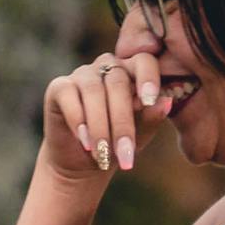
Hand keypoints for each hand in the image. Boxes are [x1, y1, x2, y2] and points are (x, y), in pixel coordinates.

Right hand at [39, 52, 171, 186]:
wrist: (81, 162)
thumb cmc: (116, 144)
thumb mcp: (139, 135)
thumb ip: (152, 118)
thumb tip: (166, 102)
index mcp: (132, 72)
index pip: (144, 61)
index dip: (148, 77)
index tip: (149, 100)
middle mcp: (107, 66)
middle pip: (118, 82)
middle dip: (122, 122)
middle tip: (125, 153)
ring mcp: (82, 74)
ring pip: (94, 91)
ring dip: (100, 127)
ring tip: (103, 155)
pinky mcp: (59, 87)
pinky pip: (69, 95)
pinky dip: (78, 121)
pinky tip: (85, 143)